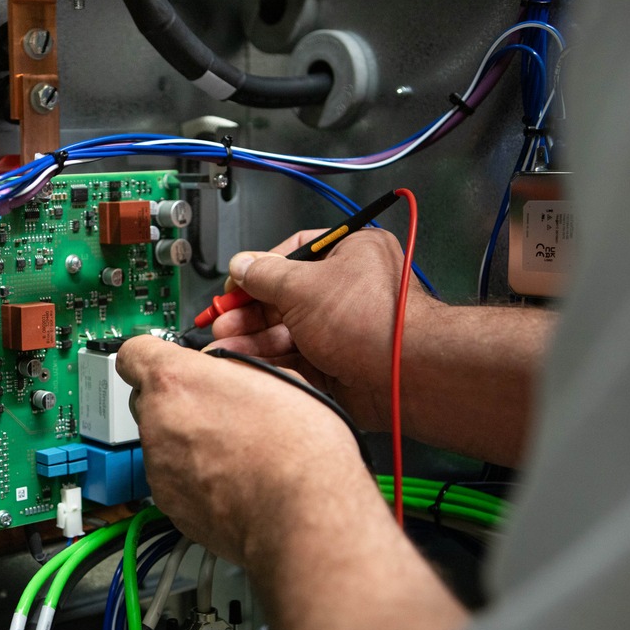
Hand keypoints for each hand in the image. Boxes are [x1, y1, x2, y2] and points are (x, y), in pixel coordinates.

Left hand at [115, 335, 375, 568]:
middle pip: (147, 399)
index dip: (153, 355)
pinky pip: (172, 479)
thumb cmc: (298, 450)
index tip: (167, 361)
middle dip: (174, 400)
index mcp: (177, 381)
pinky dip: (193, 478)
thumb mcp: (278, 379)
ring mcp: (159, 467)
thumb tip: (227, 372)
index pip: (134, 353)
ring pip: (160, 442)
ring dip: (186, 442)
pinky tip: (231, 480)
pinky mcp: (168, 504)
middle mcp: (157, 423)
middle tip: (215, 409)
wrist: (303, 515)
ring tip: (234, 451)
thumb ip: (233, 369)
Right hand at [210, 228, 436, 431]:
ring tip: (225, 346)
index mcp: (351, 254)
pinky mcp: (339, 365)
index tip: (233, 286)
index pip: (294, 254)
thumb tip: (242, 266)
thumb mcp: (303, 286)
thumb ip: (265, 275)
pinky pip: (296, 360)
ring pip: (287, 332)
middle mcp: (349, 290)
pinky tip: (245, 362)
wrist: (406, 376)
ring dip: (253, 339)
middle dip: (249, 313)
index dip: (258, 271)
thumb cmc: (375, 322)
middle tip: (223, 320)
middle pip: (284, 298)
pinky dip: (270, 361)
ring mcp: (344, 330)